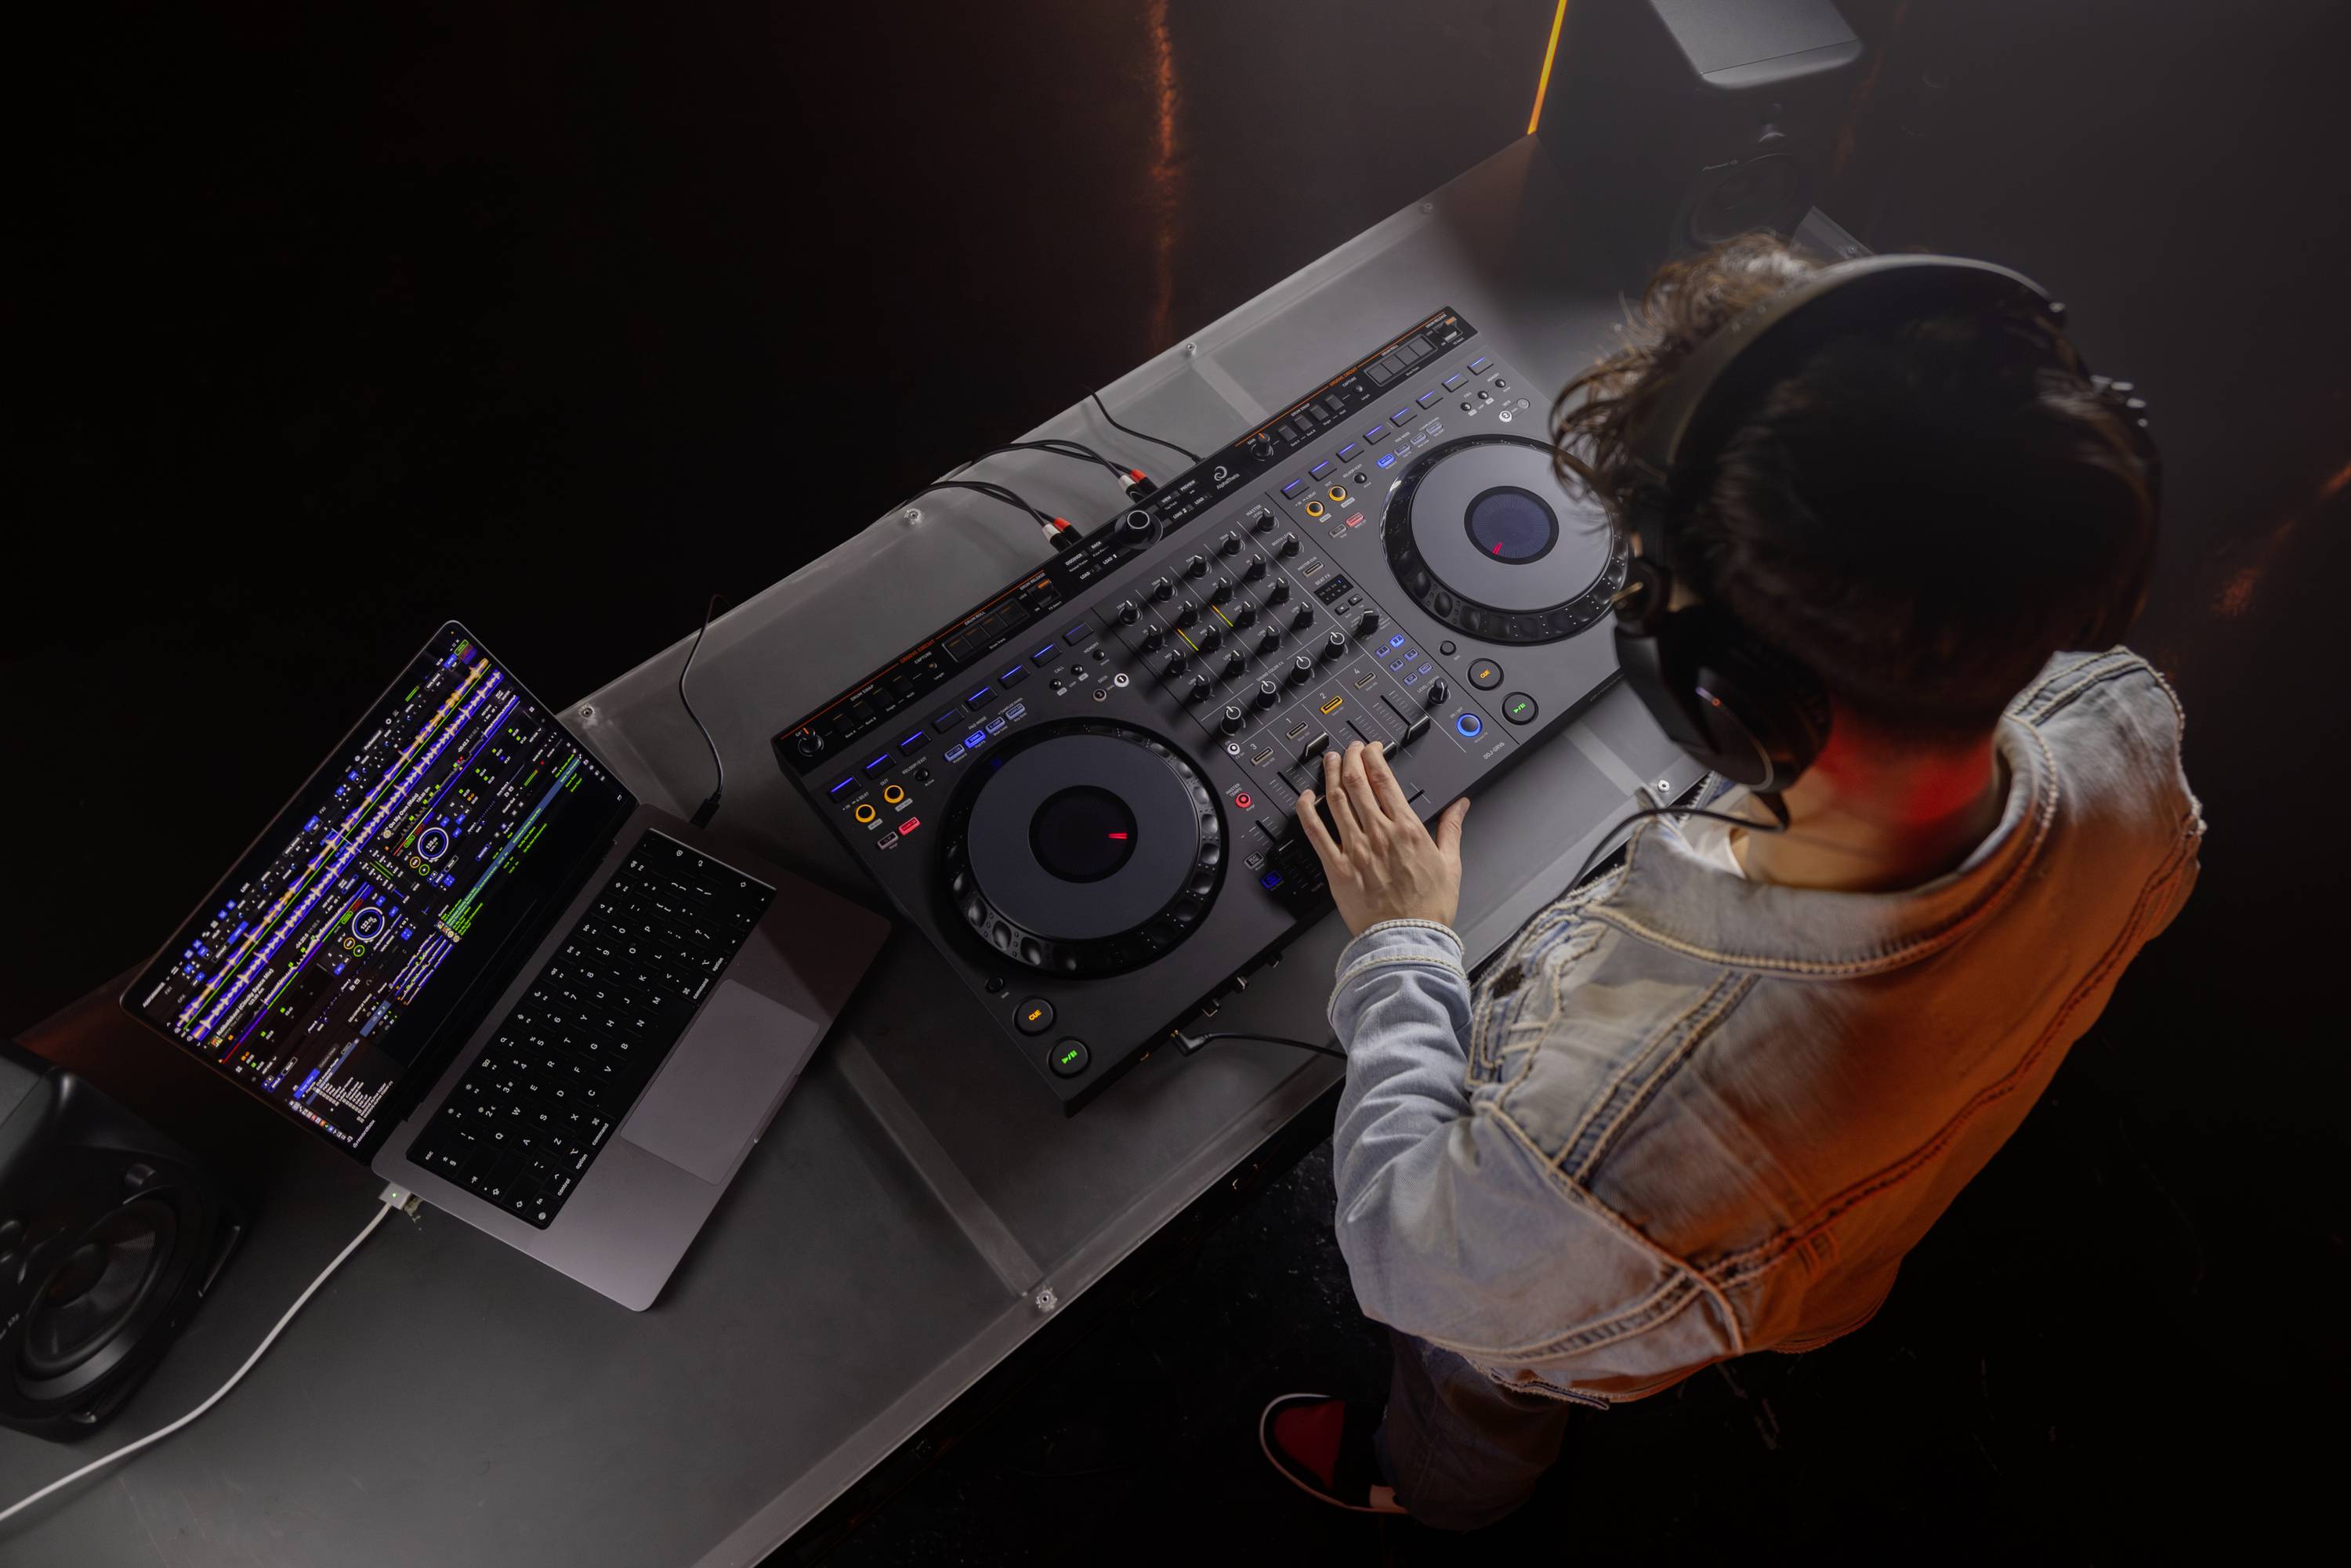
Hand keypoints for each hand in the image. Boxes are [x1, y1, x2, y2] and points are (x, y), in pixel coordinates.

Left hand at [1296, 740, 1471, 935]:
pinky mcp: (1336, 868)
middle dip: (1352, 758)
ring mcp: (1354, 849)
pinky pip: (1316, 832)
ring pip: (1336, 800)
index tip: (1372, 749)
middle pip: (1357, 783)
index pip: (1384, 780)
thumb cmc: (1429, 908)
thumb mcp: (1451, 864)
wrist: (1408, 940)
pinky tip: (1305, 797)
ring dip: (1331, 775)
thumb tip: (1460, 805)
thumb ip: (1452, 829)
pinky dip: (1308, 810)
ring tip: (1330, 761)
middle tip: (1350, 749)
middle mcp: (1379, 834)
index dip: (1374, 757)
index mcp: (1407, 829)